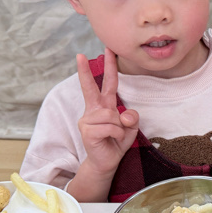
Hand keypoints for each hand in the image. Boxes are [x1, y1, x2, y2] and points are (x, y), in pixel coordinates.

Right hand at [75, 49, 139, 178]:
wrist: (106, 162)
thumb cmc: (116, 142)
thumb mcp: (130, 128)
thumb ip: (132, 117)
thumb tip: (124, 114)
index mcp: (104, 105)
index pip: (108, 83)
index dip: (109, 67)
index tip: (107, 50)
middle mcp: (94, 110)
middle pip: (91, 87)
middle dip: (86, 71)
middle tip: (79, 55)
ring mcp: (88, 120)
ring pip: (112, 116)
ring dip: (120, 127)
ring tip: (114, 136)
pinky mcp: (87, 131)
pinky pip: (111, 127)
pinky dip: (117, 134)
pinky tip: (110, 140)